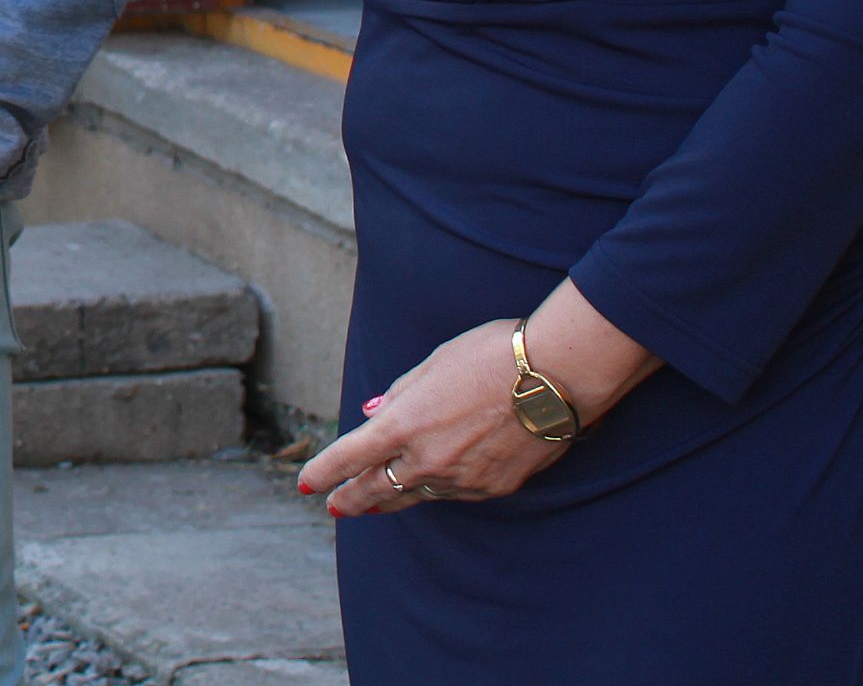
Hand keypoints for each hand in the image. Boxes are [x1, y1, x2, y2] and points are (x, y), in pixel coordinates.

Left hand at [301, 283, 655, 518]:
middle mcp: (428, 459)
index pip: (349, 456)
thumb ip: (399, 394)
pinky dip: (436, 489)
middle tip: (336, 506)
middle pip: (378, 489)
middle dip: (352, 499)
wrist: (555, 377)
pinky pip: (454, 493)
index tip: (307, 483)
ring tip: (374, 503)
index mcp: (404, 423)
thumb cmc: (491, 355)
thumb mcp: (433, 364)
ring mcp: (462, 479)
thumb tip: (373, 414)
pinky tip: (430, 488)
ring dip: (393, 497)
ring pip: (417, 495)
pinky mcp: (493, 487)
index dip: (324, 472)